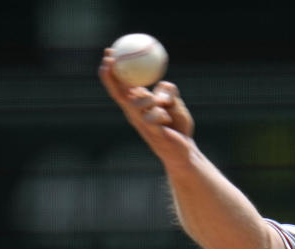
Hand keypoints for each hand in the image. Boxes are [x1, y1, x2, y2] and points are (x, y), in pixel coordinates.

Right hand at [99, 50, 194, 164]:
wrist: (185, 151)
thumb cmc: (178, 126)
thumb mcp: (175, 103)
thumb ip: (168, 92)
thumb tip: (163, 84)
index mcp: (137, 104)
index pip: (120, 85)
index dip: (112, 69)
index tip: (110, 51)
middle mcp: (134, 114)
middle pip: (117, 93)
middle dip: (110, 75)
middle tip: (110, 58)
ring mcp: (140, 123)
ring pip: (136, 104)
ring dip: (150, 100)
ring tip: (162, 104)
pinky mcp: (150, 132)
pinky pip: (154, 116)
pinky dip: (163, 113)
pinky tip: (168, 120)